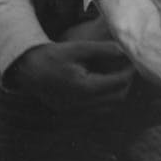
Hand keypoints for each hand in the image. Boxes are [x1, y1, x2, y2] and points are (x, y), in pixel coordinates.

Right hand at [9, 39, 134, 111]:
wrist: (27, 69)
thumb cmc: (52, 56)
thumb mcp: (77, 48)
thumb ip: (102, 49)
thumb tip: (123, 49)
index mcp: (84, 88)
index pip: (117, 83)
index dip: (129, 72)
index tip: (134, 61)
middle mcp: (80, 104)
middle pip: (116, 98)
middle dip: (125, 83)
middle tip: (128, 68)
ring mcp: (75, 111)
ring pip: (107, 107)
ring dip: (116, 93)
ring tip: (117, 75)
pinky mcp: (70, 113)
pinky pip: (96, 111)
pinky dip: (104, 100)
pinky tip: (103, 85)